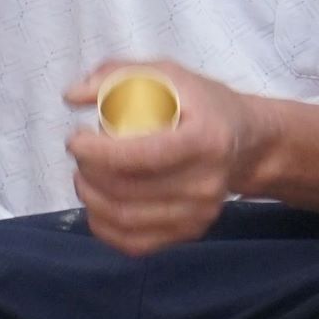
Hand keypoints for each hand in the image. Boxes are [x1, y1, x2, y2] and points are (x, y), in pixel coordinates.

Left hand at [62, 59, 262, 255]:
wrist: (246, 144)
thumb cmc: (200, 105)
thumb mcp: (166, 75)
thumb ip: (117, 76)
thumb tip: (72, 96)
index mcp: (205, 139)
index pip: (142, 155)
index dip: (98, 151)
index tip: (76, 138)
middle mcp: (206, 183)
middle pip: (127, 190)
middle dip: (88, 172)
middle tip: (80, 155)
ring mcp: (200, 214)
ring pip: (125, 219)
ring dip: (90, 198)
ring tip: (84, 175)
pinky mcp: (190, 233)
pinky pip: (134, 244)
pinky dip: (103, 227)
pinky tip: (96, 203)